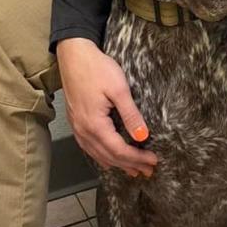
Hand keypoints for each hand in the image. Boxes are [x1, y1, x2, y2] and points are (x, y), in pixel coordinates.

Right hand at [56, 37, 157, 179]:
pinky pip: (88, 147)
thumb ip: (131, 115)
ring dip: (117, 164)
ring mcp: (77, 127)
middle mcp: (84, 131)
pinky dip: (101, 156)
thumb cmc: (97, 68)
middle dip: (130, 165)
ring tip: (132, 170)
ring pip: (98, 154)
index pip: (119, 151)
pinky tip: (108, 160)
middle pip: (109, 156)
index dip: (137, 158)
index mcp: (95, 125)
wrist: (73, 54)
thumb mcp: (119, 89)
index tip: (153, 161)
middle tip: (148, 171)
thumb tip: (142, 137)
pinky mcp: (76, 122)